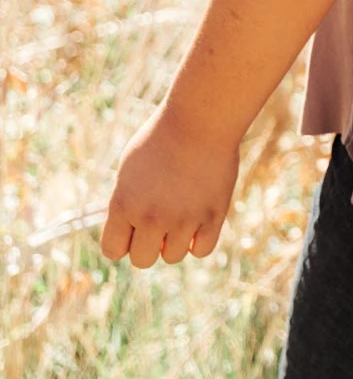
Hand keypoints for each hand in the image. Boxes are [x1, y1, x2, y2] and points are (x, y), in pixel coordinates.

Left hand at [99, 103, 239, 267]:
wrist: (201, 118)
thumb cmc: (162, 137)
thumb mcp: (130, 168)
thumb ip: (125, 204)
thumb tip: (131, 236)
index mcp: (123, 204)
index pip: (113, 251)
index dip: (123, 239)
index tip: (133, 225)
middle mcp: (151, 218)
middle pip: (142, 260)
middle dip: (149, 243)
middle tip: (160, 217)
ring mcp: (184, 220)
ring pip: (173, 256)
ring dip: (176, 239)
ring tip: (183, 209)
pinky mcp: (213, 217)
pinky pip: (202, 250)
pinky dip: (200, 239)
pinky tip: (200, 216)